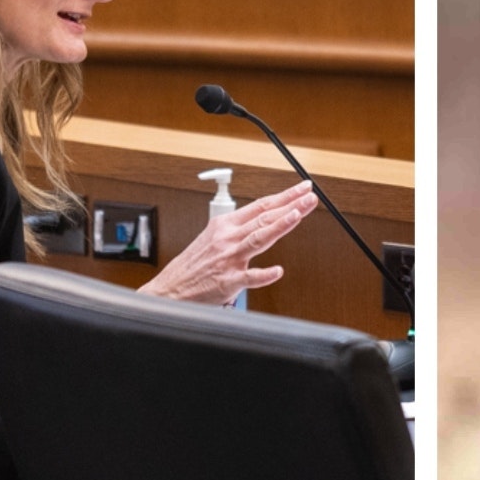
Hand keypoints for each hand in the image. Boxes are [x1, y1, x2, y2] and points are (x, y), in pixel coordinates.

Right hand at [138, 180, 316, 305]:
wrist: (169, 290)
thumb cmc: (192, 266)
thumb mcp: (212, 238)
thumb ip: (238, 230)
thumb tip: (262, 221)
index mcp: (224, 225)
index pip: (260, 206)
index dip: (284, 196)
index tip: (302, 189)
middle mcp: (227, 238)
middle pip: (264, 218)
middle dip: (290, 206)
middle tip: (309, 197)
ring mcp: (228, 259)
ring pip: (258, 239)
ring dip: (279, 226)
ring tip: (297, 215)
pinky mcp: (227, 281)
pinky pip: (248, 278)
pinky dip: (263, 275)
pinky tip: (277, 271)